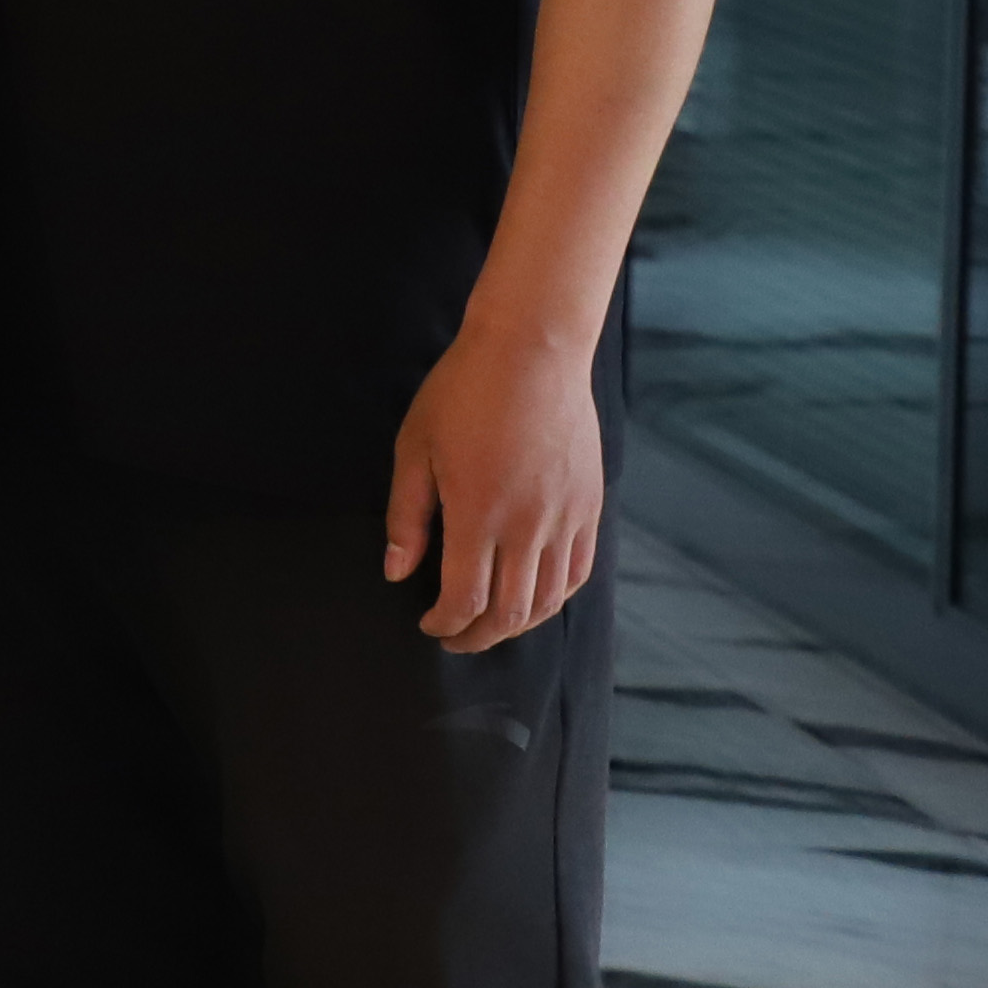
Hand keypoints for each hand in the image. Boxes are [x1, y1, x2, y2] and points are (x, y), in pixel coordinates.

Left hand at [384, 324, 604, 650]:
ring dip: (516, 623)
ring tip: (490, 623)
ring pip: (547, 600)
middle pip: (510, 613)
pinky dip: (555, 597)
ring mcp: (565, 519)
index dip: (445, 623)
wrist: (532, 351)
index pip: (466, 599)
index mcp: (478, 514)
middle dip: (478, 636)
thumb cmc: (462, 393)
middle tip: (455, 636)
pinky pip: (578, 571)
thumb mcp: (415, 448)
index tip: (429, 624)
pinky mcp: (590, 507)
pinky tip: (533, 597)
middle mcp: (528, 526)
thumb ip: (407, 517)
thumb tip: (397, 573)